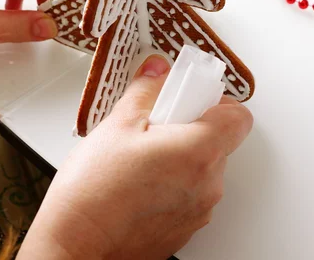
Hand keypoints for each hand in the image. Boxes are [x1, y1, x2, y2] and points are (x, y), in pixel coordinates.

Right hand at [19, 55, 252, 259]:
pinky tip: (141, 178)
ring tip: (144, 154)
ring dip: (183, 154)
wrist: (75, 244)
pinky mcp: (185, 228)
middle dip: (193, 125)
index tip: (191, 96)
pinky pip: (192, 191)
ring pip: (204, 166)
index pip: (239, 116)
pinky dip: (175, 180)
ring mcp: (199, 210)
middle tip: (158, 123)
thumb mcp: (119, 122)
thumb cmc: (94, 191)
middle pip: (220, 140)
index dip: (217, 101)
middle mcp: (207, 184)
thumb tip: (159, 70)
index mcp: (198, 151)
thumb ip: (147, 88)